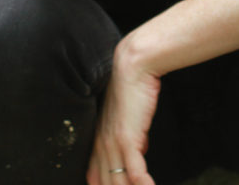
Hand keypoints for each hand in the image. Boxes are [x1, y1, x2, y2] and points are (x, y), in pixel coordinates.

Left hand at [87, 39, 160, 184]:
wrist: (133, 66)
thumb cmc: (133, 87)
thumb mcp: (130, 117)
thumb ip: (133, 136)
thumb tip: (143, 149)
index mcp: (99, 140)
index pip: (95, 178)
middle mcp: (102, 145)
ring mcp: (113, 144)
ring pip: (119, 184)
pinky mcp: (127, 139)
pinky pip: (135, 174)